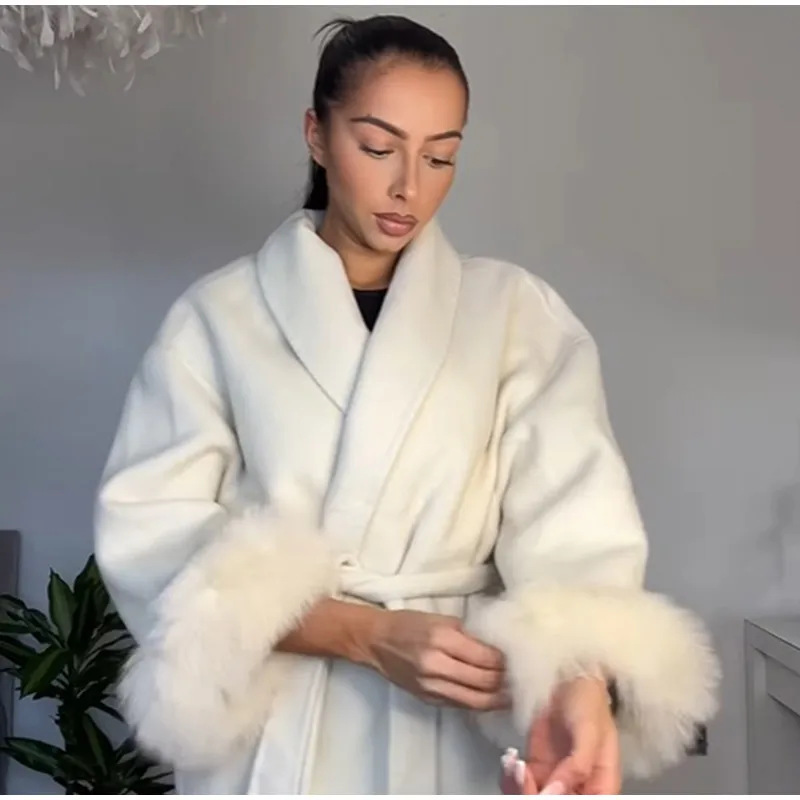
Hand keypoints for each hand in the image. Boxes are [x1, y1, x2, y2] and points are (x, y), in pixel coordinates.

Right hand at [367, 609, 507, 710]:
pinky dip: (481, 702)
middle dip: (506, 680)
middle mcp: (437, 666)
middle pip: (484, 682)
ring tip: (513, 691)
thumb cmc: (409, 623)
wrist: (376, 642)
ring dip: (498, 697)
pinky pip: (462, 705)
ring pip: (477, 700)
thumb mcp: (441, 619)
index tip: (519, 658)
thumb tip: (499, 649)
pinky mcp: (429, 700)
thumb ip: (469, 635)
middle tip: (521, 675)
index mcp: (441, 639)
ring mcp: (432, 687)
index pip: (485, 658)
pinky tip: (493, 697)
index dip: (506, 661)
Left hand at [500, 676, 619, 794]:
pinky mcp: (535, 770)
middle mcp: (577, 789)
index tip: (545, 790)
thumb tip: (556, 792)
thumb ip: (578, 764)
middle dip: (532, 796)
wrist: (568, 679)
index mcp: (600, 788)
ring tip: (514, 763)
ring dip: (517, 788)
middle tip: (523, 773)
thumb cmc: (588, 703)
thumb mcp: (589, 731)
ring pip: (530, 798)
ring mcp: (554, 781)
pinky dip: (509, 778)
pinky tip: (511, 758)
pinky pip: (517, 785)